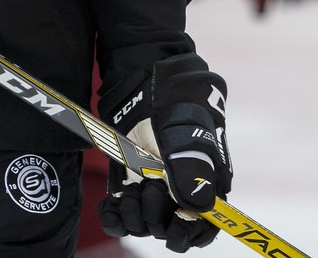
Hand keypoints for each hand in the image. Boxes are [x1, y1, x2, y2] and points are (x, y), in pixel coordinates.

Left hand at [100, 54, 232, 252]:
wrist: (145, 84)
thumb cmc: (176, 103)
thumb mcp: (186, 131)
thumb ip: (192, 167)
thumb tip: (199, 207)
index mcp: (204, 184)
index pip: (205, 228)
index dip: (192, 233)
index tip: (178, 223)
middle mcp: (178, 193)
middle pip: (169, 230)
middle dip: (158, 217)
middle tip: (152, 187)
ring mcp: (152, 191)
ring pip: (143, 227)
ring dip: (135, 216)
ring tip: (133, 189)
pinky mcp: (128, 186)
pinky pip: (119, 219)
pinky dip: (114, 217)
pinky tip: (112, 204)